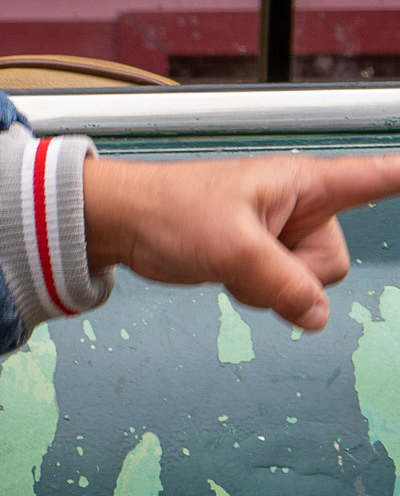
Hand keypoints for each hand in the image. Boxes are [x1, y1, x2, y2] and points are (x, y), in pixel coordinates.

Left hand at [83, 152, 399, 329]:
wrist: (123, 225)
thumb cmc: (167, 211)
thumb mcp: (232, 248)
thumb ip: (281, 283)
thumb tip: (316, 317)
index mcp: (301, 184)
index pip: (373, 178)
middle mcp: (299, 207)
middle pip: (333, 262)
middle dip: (294, 274)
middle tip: (245, 254)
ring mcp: (280, 236)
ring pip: (308, 284)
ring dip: (270, 287)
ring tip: (230, 259)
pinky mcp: (261, 259)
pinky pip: (282, 290)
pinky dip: (258, 292)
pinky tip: (228, 274)